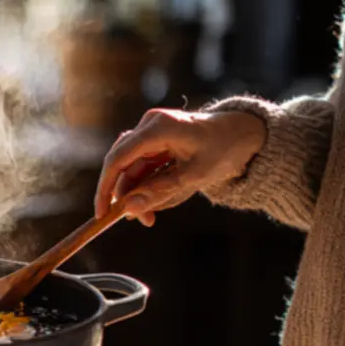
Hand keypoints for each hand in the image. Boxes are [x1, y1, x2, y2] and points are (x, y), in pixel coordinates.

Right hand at [95, 109, 265, 226]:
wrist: (243, 133)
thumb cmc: (223, 150)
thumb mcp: (193, 177)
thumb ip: (159, 193)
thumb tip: (128, 210)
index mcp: (158, 127)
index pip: (118, 159)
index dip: (105, 187)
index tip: (102, 213)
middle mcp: (149, 125)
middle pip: (122, 164)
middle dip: (128, 195)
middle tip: (141, 220)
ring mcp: (151, 131)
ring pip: (132, 168)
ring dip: (139, 193)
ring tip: (152, 216)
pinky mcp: (155, 140)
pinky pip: (143, 166)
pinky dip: (148, 185)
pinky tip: (159, 200)